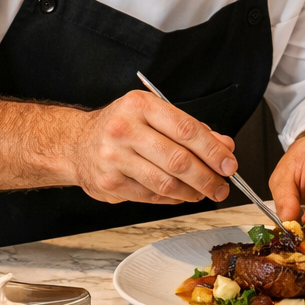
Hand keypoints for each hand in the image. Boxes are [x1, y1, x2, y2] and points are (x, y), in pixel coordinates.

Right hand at [71, 91, 234, 204]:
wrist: (75, 144)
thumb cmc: (121, 127)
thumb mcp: (154, 115)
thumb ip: (191, 129)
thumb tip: (224, 147)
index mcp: (140, 105)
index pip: (186, 129)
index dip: (213, 150)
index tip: (229, 164)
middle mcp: (124, 129)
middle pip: (178, 160)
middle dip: (207, 177)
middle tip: (221, 186)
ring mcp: (114, 158)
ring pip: (165, 183)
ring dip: (191, 192)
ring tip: (203, 193)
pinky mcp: (110, 183)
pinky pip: (150, 196)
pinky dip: (172, 199)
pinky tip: (181, 195)